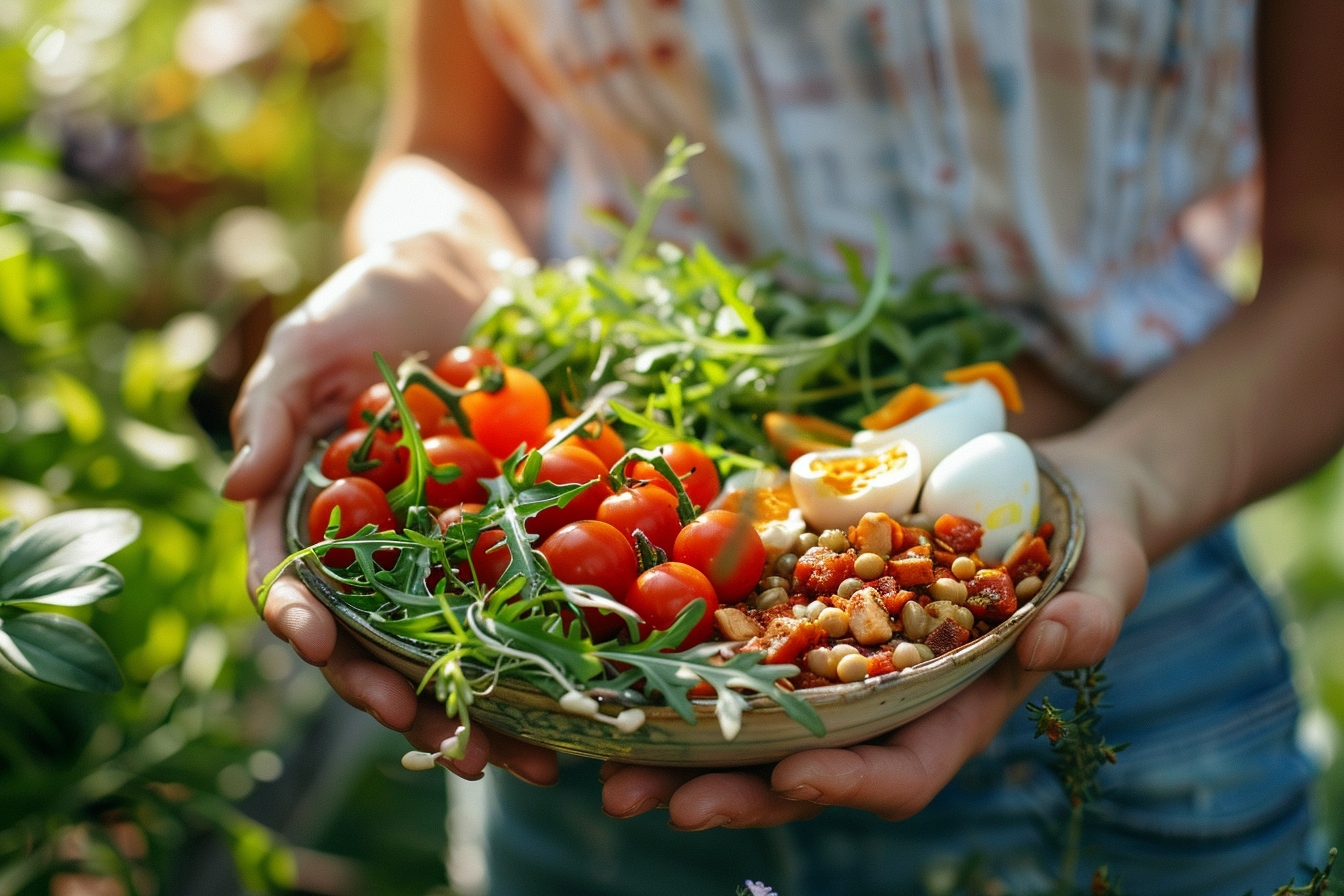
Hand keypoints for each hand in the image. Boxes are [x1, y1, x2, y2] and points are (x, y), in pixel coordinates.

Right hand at [224, 232, 558, 784]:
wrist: (462, 274)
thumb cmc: (369, 298)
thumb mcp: (310, 342)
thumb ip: (270, 410)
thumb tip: (230, 487)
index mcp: (308, 509)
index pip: (292, 580)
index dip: (302, 621)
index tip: (321, 649)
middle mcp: (372, 544)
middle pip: (376, 639)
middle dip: (401, 697)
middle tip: (441, 741)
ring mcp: (441, 544)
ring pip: (453, 641)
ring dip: (482, 703)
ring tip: (521, 755)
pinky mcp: (506, 532)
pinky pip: (523, 597)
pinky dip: (545, 648)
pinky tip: (580, 694)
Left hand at [599, 432, 1150, 827]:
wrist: (1043, 480)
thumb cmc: (1090, 536)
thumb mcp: (1109, 568)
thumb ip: (1093, 611)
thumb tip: (1057, 643)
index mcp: (956, 708)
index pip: (902, 769)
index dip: (847, 784)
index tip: (790, 778)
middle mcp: (885, 693)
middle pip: (800, 760)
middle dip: (725, 786)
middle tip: (641, 801)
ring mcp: (837, 648)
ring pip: (752, 710)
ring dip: (678, 738)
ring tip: (602, 760)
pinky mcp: (804, 596)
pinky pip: (739, 633)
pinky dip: (685, 651)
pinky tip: (623, 657)